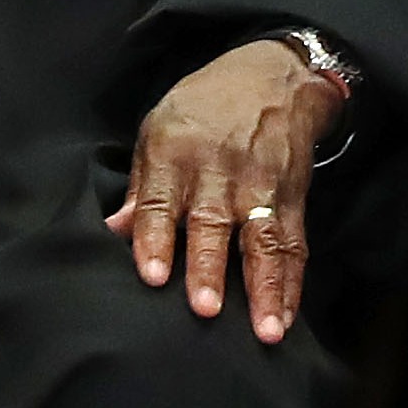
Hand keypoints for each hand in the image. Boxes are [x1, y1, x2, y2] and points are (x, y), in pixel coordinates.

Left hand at [120, 41, 344, 337]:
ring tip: (265, 331)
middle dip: (210, 266)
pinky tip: (285, 319)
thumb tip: (113, 230)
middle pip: (213, 223)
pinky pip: (293, 246)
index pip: (161, 201)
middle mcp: (220, 171)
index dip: (155, 239)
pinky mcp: (291, 199)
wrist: (274, 76)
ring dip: (264, 288)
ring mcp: (260, 187)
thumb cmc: (205, 106)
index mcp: (176, 152)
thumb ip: (140, 185)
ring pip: (263, 241)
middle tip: (206, 308)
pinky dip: (291, 285)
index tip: (153, 276)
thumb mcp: (159, 127)